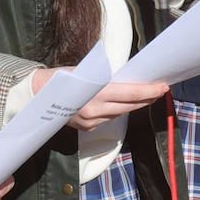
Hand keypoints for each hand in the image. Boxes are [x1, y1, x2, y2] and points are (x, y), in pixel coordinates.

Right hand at [32, 69, 168, 130]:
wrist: (36, 96)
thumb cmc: (59, 78)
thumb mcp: (84, 72)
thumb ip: (105, 79)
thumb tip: (126, 79)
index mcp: (96, 94)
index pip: (130, 94)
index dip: (149, 91)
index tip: (163, 86)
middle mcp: (95, 111)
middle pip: (130, 106)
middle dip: (148, 98)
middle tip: (160, 90)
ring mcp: (91, 122)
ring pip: (121, 113)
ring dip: (134, 104)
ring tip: (145, 95)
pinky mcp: (86, 127)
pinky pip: (108, 118)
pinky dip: (117, 110)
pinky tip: (122, 103)